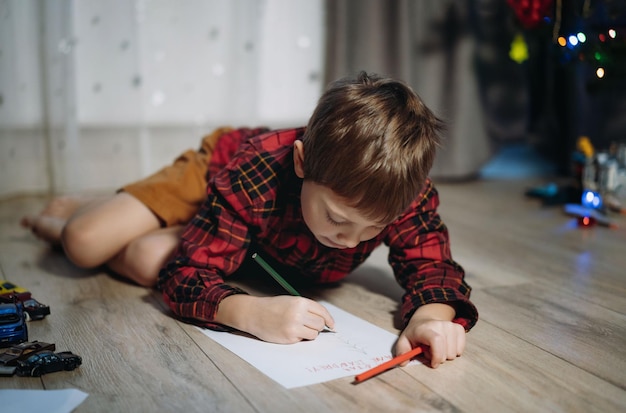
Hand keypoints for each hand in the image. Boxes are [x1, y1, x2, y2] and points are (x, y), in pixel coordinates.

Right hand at [216, 295, 334, 343]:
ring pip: (314, 334)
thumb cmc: (274, 307)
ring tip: (298, 328)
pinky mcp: (289, 338)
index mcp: (300, 302)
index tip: (332, 325)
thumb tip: (325, 321)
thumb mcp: (291, 301)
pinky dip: (300, 338)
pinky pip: (303, 340)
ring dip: (310, 333)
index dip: (329, 319)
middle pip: (320, 324)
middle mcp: (298, 314)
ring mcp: (294, 327)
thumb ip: (307, 308)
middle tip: (308, 325)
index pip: (322, 312)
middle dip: (317, 326)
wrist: (254, 314)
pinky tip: (289, 332)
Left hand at [395, 303, 464, 368]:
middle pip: (446, 352)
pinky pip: (461, 349)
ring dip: (445, 354)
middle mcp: (439, 324)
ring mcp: (450, 325)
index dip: (437, 356)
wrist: (425, 320)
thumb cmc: (415, 334)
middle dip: (438, 357)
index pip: (436, 341)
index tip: (433, 364)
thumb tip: (403, 363)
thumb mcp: (404, 341)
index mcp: (425, 328)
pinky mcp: (459, 328)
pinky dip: (454, 351)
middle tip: (429, 350)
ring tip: (436, 348)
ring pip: (454, 353)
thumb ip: (402, 352)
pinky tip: (445, 346)